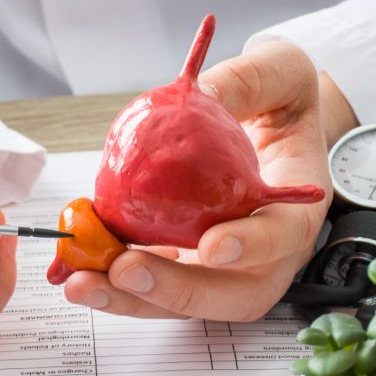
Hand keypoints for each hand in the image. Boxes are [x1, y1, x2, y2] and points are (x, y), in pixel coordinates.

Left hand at [63, 41, 356, 320]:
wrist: (273, 128)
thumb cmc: (283, 103)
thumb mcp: (278, 73)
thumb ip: (245, 83)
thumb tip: (197, 95)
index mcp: (297, 208)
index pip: (282, 238)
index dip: (251, 247)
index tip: (212, 246)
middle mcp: (265, 255)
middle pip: (229, 294)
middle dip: (173, 291)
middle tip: (124, 270)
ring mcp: (225, 270)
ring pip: (184, 302)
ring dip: (130, 298)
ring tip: (81, 282)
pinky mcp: (188, 267)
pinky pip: (153, 283)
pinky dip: (114, 278)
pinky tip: (78, 261)